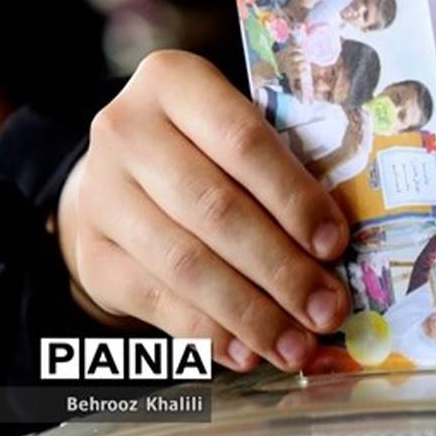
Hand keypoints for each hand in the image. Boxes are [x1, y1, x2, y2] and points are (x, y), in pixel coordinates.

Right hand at [57, 50, 350, 371]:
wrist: (120, 177)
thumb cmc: (209, 151)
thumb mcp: (240, 134)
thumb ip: (286, 169)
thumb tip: (341, 250)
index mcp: (175, 82)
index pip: (243, 142)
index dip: (294, 198)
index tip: (336, 244)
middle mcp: (126, 131)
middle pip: (216, 210)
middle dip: (281, 269)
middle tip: (328, 309)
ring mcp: (101, 194)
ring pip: (186, 264)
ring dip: (251, 313)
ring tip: (298, 345)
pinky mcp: (93, 254)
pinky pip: (158, 301)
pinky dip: (209, 334)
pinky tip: (248, 353)